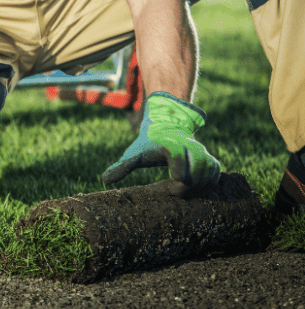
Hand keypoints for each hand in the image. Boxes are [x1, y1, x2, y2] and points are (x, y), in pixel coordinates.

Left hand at [102, 92, 219, 195]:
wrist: (165, 127)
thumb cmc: (147, 145)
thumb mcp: (133, 154)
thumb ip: (121, 167)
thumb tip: (104, 180)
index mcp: (169, 145)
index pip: (178, 157)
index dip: (178, 173)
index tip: (173, 185)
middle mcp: (188, 146)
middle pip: (197, 167)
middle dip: (188, 184)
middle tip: (175, 192)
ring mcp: (200, 151)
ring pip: (209, 170)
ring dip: (200, 185)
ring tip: (186, 193)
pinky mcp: (208, 157)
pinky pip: (216, 171)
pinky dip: (209, 182)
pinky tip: (197, 190)